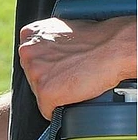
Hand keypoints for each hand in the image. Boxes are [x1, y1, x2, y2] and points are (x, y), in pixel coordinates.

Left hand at [18, 15, 136, 117]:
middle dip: (48, 79)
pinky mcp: (45, 91)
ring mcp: (34, 72)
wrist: (112, 48)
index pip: (30, 59)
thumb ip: (46, 41)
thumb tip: (47, 53)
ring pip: (38, 93)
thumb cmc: (95, 39)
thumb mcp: (60, 30)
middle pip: (32, 76)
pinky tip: (71, 100)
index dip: (46, 66)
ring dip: (55, 93)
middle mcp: (27, 52)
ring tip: (74, 84)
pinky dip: (58, 109)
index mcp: (29, 34)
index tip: (58, 68)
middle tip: (69, 76)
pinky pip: (46, 109)